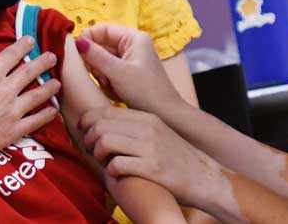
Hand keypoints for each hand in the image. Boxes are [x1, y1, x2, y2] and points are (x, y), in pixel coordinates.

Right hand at [0, 34, 60, 164]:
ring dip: (49, 87)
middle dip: (43, 62)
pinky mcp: (13, 130)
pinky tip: (53, 111)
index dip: (23, 45)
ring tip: (57, 83)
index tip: (31, 40)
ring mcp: (12, 110)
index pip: (13, 54)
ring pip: (37, 95)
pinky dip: (46, 115)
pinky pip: (35, 121)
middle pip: (30, 72)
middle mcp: (6, 89)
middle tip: (53, 57)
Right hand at [77, 24, 183, 113]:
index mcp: (134, 38)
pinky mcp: (128, 74)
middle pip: (101, 46)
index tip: (77, 52)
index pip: (103, 29)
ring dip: (102, 75)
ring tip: (111, 86)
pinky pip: (108, 72)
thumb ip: (96, 56)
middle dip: (97, 63)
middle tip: (101, 76)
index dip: (88, 38)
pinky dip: (108, 82)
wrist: (166, 115)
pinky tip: (116, 92)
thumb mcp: (118, 72)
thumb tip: (77, 42)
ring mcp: (130, 60)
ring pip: (103, 61)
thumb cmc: (146, 91)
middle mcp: (132, 45)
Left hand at [79, 107, 223, 207]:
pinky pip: (117, 164)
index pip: (105, 110)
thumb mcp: (157, 133)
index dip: (87, 121)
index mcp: (147, 117)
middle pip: (101, 124)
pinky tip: (117, 174)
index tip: (83, 132)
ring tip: (104, 162)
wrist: (204, 177)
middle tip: (92, 151)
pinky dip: (111, 171)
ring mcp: (150, 147)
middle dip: (89, 139)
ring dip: (98, 155)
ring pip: (105, 141)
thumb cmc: (177, 158)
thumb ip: (134, 127)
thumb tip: (104, 126)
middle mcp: (148, 128)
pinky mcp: (152, 167)